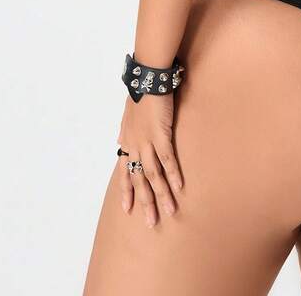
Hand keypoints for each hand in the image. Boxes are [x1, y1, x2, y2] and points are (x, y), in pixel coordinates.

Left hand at [116, 92, 182, 226]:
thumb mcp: (129, 115)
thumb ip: (127, 131)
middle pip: (139, 179)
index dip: (127, 191)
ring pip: (153, 174)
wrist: (147, 78)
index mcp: (127, 141)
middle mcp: (134, 145)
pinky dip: (172, 174)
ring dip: (161, 195)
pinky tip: (178, 187)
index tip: (127, 209)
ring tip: (169, 212)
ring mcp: (146, 141)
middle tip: (151, 222)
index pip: (124, 172)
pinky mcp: (160, 134)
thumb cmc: (141, 92)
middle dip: (145, 202)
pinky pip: (167, 159)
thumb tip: (121, 140)